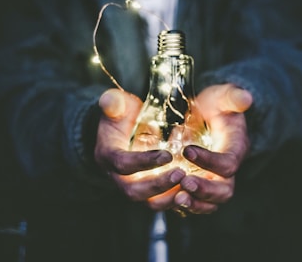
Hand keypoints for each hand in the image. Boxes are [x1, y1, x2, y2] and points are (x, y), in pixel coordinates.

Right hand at [95, 88, 185, 207]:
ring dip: (169, 197)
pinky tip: (193, 191)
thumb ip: (113, 103)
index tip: (167, 155)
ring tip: (190, 185)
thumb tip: (109, 100)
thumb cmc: (122, 116)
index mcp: (108, 155)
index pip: (122, 164)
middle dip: (158, 185)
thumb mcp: (117, 105)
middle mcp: (118, 176)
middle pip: (134, 191)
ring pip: (148, 201)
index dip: (143, 162)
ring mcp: (133, 185)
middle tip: (181, 174)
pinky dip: (176, 199)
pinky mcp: (147, 189)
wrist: (123, 130)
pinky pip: (161, 201)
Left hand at [173, 84, 252, 214]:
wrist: (209, 116)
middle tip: (184, 183)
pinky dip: (184, 204)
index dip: (210, 161)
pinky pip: (196, 201)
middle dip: (205, 190)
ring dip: (195, 203)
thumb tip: (246, 98)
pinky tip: (168, 198)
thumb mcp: (223, 97)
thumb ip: (233, 97)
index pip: (228, 163)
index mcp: (235, 149)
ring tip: (176, 198)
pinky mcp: (200, 183)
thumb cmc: (216, 106)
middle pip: (224, 190)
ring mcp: (214, 179)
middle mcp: (227, 169)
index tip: (187, 150)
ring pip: (211, 202)